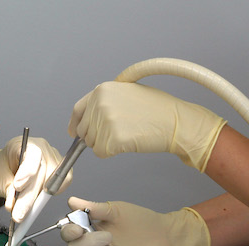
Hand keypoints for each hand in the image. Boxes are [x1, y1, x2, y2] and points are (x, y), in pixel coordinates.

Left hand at [0, 136, 70, 221]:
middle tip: (19, 214)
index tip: (18, 187)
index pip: (32, 155)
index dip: (28, 171)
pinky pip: (63, 183)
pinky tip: (37, 201)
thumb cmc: (0, 169)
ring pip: (53, 181)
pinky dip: (49, 195)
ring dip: (38, 199)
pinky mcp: (59, 169)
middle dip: (30, 197)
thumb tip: (13, 205)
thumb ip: (6, 190)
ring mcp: (52, 158)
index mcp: (23, 144)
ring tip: (24, 211)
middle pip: (43, 173)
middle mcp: (41, 149)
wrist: (3, 168)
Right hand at [60, 196, 210, 245]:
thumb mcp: (117, 210)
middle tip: (109, 237)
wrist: (163, 236)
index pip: (68, 233)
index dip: (68, 232)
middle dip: (88, 243)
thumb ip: (94, 208)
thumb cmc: (140, 220)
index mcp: (90, 229)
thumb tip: (71, 201)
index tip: (79, 229)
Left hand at [68, 81, 225, 171]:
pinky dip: (112, 152)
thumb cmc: (157, 109)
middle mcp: (100, 102)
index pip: (78, 110)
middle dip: (96, 136)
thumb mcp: (126, 93)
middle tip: (119, 132)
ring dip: (106, 144)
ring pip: (92, 143)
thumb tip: (88, 119)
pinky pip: (101, 153)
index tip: (74, 133)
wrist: (175, 121)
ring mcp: (105, 120)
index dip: (75, 124)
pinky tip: (128, 142)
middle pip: (84, 130)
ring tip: (127, 133)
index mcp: (102, 89)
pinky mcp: (111, 137)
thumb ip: (105, 102)